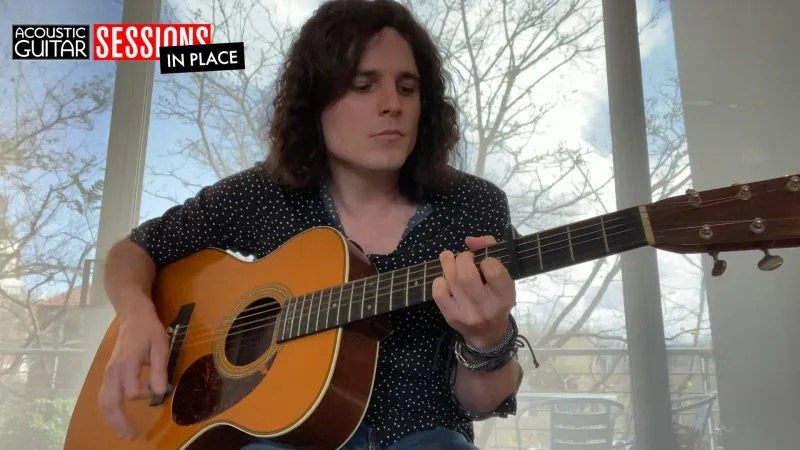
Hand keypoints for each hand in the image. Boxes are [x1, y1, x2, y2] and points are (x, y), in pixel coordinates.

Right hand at [98, 300, 168, 439]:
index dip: (146, 395)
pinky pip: (104, 396)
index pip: (132, 392)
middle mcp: (113, 372)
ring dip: (111, 419)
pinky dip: (108, 410)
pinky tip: (116, 418)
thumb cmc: (149, 330)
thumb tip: (159, 393)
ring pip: (103, 402)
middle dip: (119, 422)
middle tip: (130, 437)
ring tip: (122, 432)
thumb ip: (159, 370)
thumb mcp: (160, 346)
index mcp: (126, 365)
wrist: (133, 316)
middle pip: (110, 403)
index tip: (158, 390)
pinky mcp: (108, 374)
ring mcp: (108, 373)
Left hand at [432, 235, 515, 348]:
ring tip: (448, 258)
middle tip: (464, 257)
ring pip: (452, 281)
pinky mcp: (451, 316)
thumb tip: (469, 240)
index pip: (493, 270)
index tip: (485, 261)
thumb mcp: (503, 279)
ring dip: (447, 263)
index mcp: (504, 295)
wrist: (488, 334)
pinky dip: (439, 281)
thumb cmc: (497, 300)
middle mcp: (486, 306)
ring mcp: (466, 313)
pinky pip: (439, 293)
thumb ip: (490, 252)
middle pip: (467, 275)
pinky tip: (445, 278)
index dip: (486, 259)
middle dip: (462, 259)